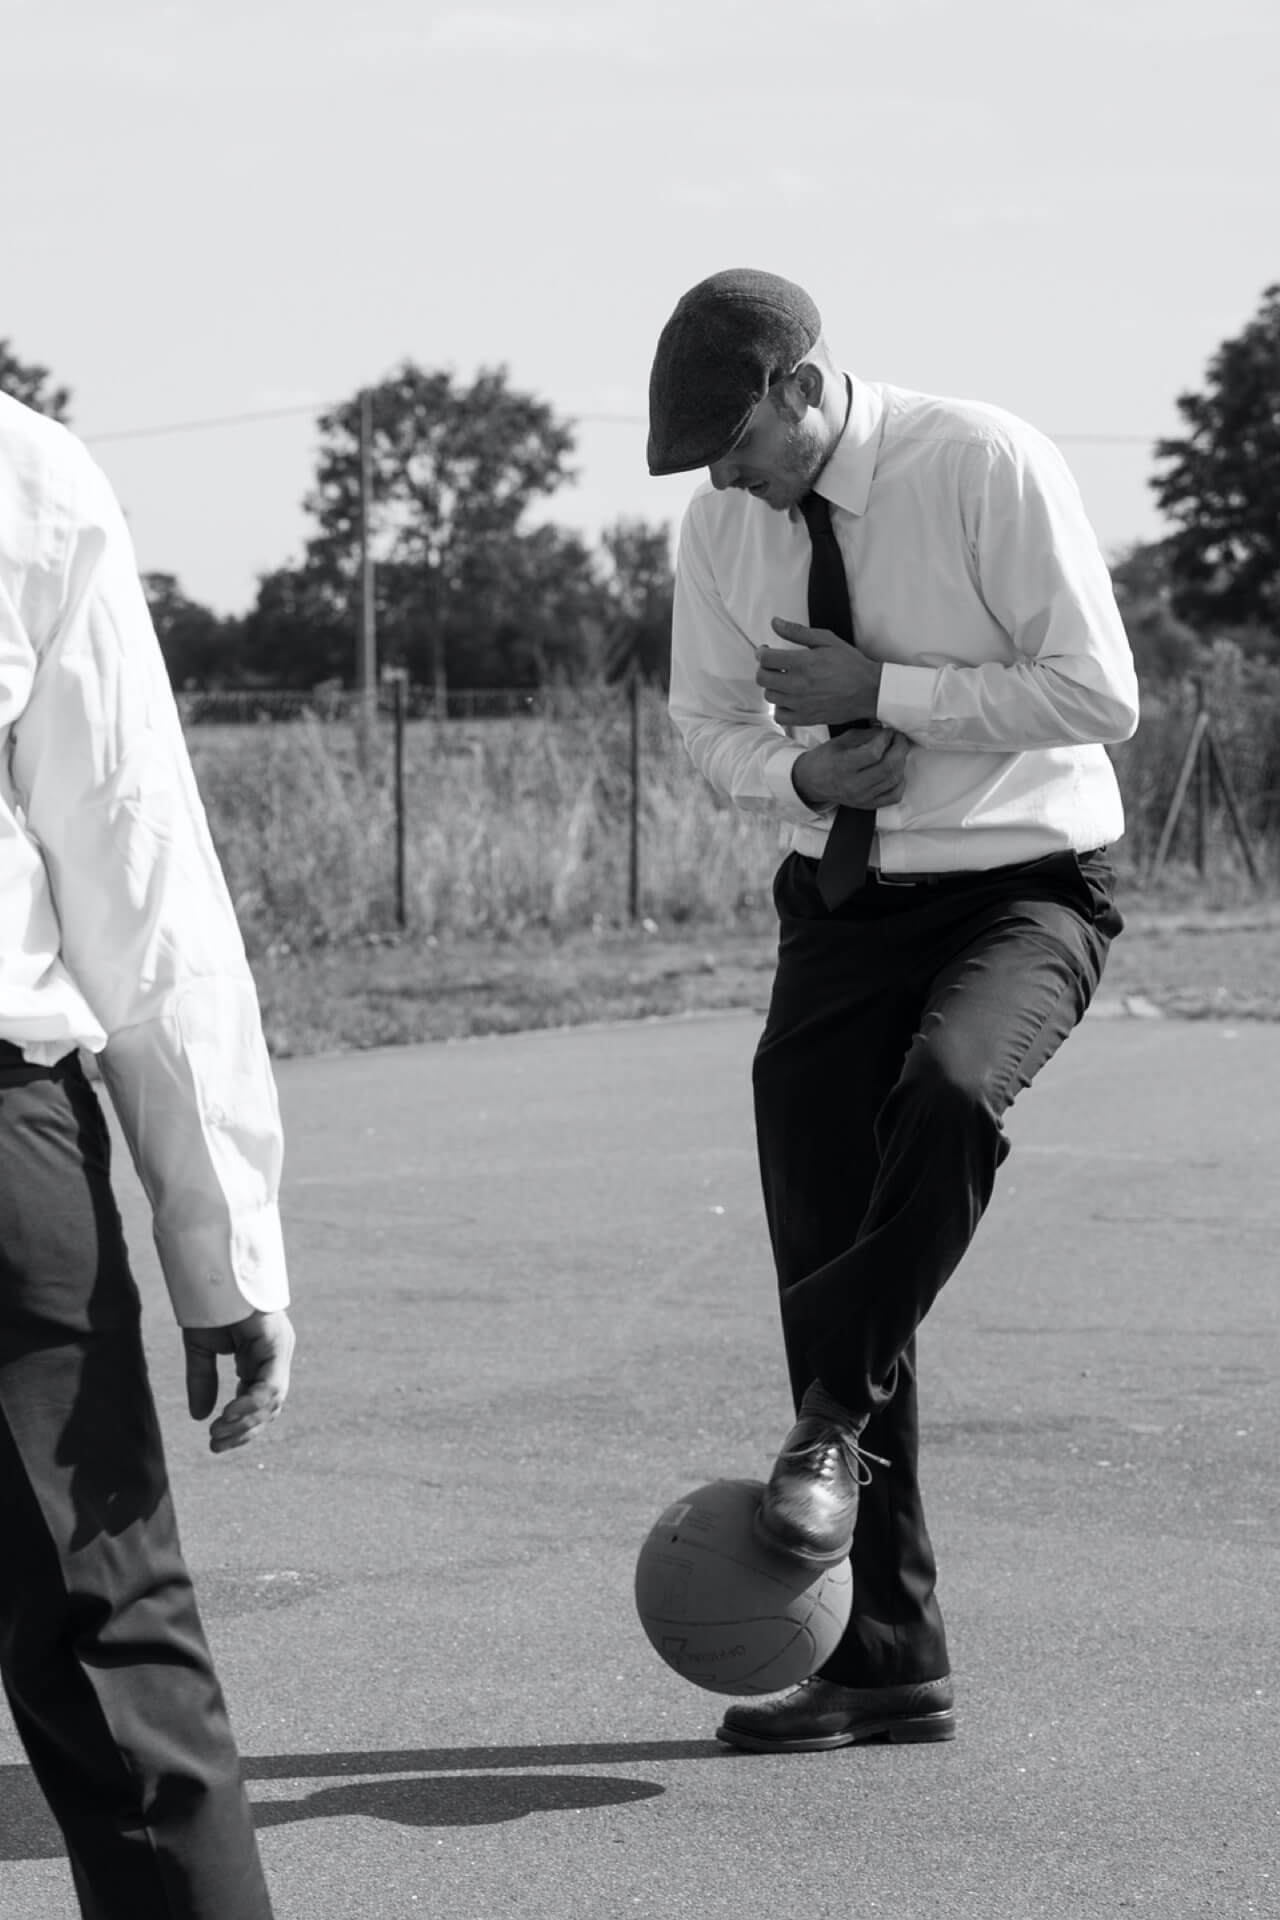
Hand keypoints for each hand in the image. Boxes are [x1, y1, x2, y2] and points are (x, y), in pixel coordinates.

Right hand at [184, 1309, 295, 1454]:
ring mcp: (278, 1350)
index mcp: (260, 1360)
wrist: (211, 1272)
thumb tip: (199, 1417)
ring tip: (218, 1431)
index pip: (259, 1405)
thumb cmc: (208, 1304)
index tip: (215, 1444)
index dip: (240, 1428)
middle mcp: (274, 1357)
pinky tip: (229, 1413)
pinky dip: (251, 1402)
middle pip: (268, 1408)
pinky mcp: (276, 1342)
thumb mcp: (202, 1350)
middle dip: (242, 1431)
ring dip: (245, 1422)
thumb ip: (203, 1381)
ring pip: (272, 1401)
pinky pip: (270, 1382)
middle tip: (215, 1445)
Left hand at [756, 617, 882, 726]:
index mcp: (803, 663)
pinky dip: (779, 708)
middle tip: (773, 665)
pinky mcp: (806, 718)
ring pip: (769, 697)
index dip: (761, 653)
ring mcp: (801, 704)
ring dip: (772, 687)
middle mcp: (798, 685)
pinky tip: (788, 699)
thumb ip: (797, 631)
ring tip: (784, 681)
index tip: (766, 651)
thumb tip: (774, 623)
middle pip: (762, 678)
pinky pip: (779, 717)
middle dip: (764, 669)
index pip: (766, 659)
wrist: (870, 690)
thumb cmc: (850, 663)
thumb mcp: (827, 640)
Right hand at [792, 728, 910, 812]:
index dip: (885, 739)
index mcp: (843, 766)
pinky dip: (900, 781)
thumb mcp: (840, 741)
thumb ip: (865, 735)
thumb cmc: (825, 759)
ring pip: (894, 780)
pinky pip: (894, 796)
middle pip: (888, 767)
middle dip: (899, 748)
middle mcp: (853, 785)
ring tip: (897, 752)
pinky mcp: (868, 805)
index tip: (888, 732)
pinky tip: (896, 771)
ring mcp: (862, 797)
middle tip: (899, 738)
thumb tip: (887, 732)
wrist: (813, 782)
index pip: (873, 753)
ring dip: (901, 762)